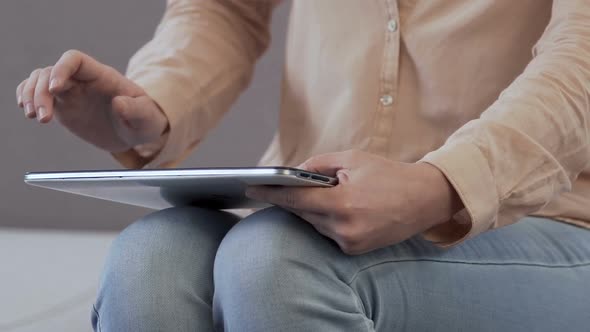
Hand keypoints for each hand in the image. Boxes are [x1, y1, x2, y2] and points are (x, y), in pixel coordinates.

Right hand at [15, 50, 167, 152]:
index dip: (61, 69)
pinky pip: (38, 94)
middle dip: (41, 91)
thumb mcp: (146, 117)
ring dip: (31, 95)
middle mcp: (83, 81)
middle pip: (51, 72)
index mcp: (102, 76)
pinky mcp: (63, 106)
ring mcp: (71, 92)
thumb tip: (120, 104)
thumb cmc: (144, 120)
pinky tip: (28, 111)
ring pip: (40, 81)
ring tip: (35, 117)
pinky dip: (27, 98)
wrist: (136, 132)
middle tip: (43, 117)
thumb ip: (136, 110)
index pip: (75, 60)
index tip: (55, 88)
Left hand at [246, 150, 463, 254]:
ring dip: (309, 210)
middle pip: (301, 212)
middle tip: (274, 188)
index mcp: (341, 202)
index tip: (252, 190)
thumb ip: (319, 164)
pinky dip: (325, 221)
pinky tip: (332, 208)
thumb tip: (294, 173)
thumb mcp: (353, 159)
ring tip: (312, 194)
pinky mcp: (355, 250)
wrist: (424, 199)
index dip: (271, 194)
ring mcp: (349, 242)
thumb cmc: (389, 175)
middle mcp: (343, 227)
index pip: (296, 199)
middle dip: (290, 199)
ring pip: (313, 224)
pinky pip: (328, 233)